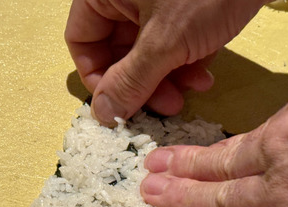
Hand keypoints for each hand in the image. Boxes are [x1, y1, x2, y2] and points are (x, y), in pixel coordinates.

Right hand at [64, 0, 265, 125]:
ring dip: (167, 79)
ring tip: (190, 92)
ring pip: (148, 52)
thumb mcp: (165, 41)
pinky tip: (205, 76)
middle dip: (142, 84)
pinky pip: (174, 43)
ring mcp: (157, 3)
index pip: (82, 40)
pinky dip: (187, 63)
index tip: (120, 106)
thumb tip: (103, 114)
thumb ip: (130, 80)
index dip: (98, 78)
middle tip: (164, 106)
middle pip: (117, 50)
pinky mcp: (187, 9)